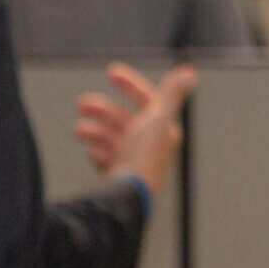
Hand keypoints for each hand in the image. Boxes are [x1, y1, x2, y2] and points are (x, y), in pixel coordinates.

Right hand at [75, 63, 197, 191]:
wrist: (128, 195)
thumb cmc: (144, 157)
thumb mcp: (157, 119)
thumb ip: (172, 95)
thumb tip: (190, 72)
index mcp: (163, 129)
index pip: (148, 100)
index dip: (131, 84)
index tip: (111, 72)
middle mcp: (152, 145)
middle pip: (126, 120)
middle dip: (104, 110)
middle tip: (81, 104)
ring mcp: (137, 161)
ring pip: (114, 139)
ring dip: (96, 131)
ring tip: (79, 130)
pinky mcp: (123, 177)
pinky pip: (110, 161)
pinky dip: (100, 154)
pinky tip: (93, 155)